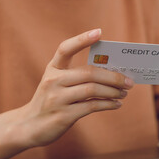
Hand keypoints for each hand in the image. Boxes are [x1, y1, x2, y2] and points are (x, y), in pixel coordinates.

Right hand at [15, 29, 133, 147]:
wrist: (29, 126)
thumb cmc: (51, 101)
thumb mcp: (57, 84)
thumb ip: (78, 77)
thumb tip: (113, 74)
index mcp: (53, 69)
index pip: (65, 48)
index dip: (82, 39)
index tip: (99, 32)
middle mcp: (53, 81)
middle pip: (89, 73)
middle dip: (113, 77)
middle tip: (129, 81)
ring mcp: (57, 98)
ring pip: (92, 90)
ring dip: (113, 91)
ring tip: (124, 93)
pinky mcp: (63, 115)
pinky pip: (92, 106)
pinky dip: (108, 104)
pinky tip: (116, 104)